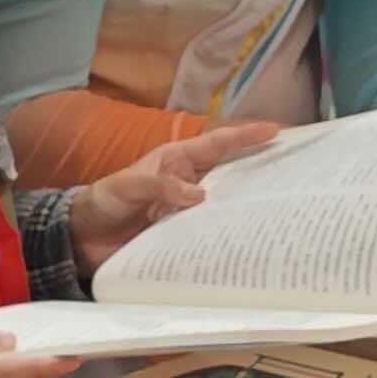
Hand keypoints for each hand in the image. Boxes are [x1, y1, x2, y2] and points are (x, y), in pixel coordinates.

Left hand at [71, 120, 277, 272]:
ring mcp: (187, 211)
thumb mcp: (127, 186)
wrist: (82, 237)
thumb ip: (159, 187)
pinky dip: (228, 237)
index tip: (276, 131)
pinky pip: (211, 234)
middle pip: (231, 173)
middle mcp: (189, 184)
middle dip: (260, 170)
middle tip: (294, 173)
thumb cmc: (103, 201)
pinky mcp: (183, 237)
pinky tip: (249, 246)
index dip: (246, 136)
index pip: (217, 144)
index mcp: (177, 161)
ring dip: (248, 208)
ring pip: (226, 205)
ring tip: (282, 213)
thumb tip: (200, 195)